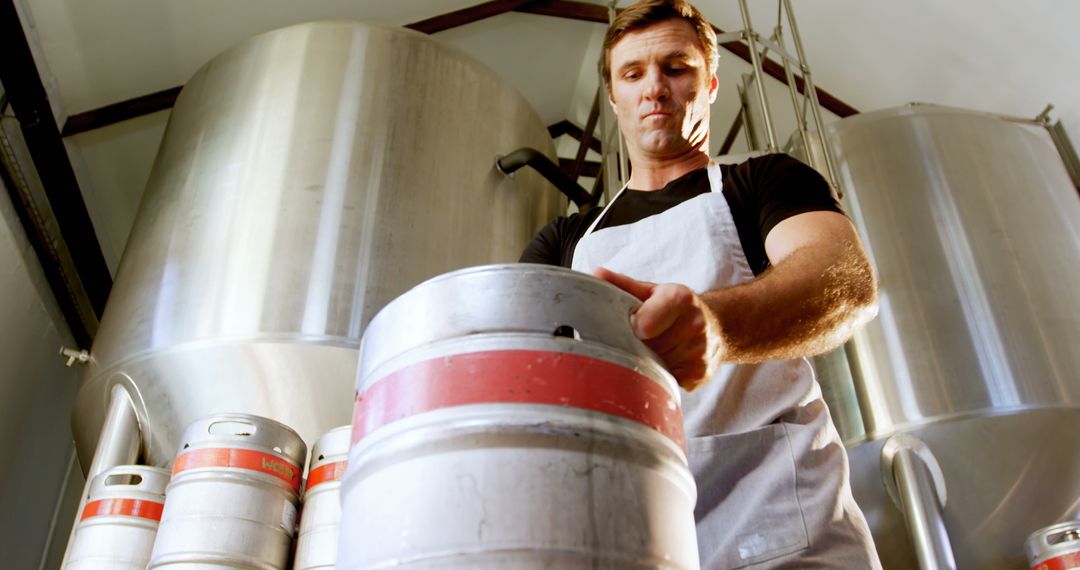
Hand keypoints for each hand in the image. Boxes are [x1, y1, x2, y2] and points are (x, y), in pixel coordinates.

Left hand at [593, 268, 720, 390]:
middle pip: (647, 348)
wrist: (715, 325)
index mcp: (680, 298)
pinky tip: (668, 362)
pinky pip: (666, 381)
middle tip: (642, 339)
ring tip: (656, 349)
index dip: (632, 328)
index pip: (644, 325)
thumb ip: (622, 284)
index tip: (633, 326)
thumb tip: (596, 274)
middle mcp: (695, 324)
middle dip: (638, 346)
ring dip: (649, 362)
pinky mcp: (700, 374)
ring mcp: (699, 352)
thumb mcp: (651, 291)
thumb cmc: (674, 307)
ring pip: (655, 367)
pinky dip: (661, 375)